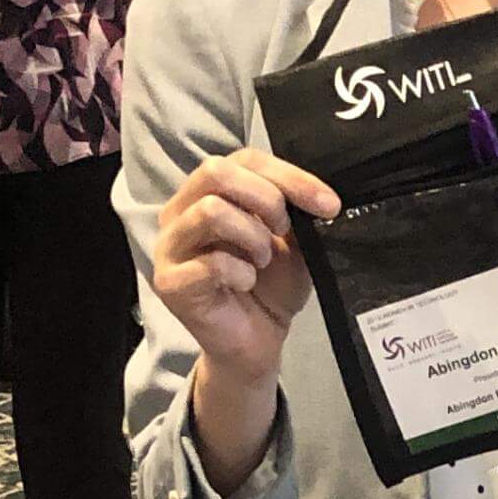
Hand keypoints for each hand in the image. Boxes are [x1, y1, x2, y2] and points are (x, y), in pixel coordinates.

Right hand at [152, 150, 339, 388]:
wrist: (258, 339)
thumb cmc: (270, 285)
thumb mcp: (294, 240)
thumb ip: (296, 211)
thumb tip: (319, 195)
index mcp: (209, 192)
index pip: (244, 159)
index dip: (290, 176)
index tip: (328, 204)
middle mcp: (180, 212)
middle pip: (215, 171)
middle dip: (265, 198)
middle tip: (284, 230)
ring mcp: (170, 246)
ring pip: (211, 211)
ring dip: (253, 236)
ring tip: (262, 259)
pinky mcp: (170, 282)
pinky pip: (210, 262)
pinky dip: (241, 272)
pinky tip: (245, 283)